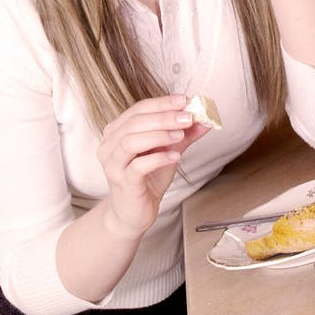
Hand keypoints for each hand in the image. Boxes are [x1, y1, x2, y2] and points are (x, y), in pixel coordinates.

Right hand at [97, 95, 208, 240]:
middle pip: (134, 122)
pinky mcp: (123, 183)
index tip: (184, 100)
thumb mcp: (167, 151)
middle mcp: (109, 145)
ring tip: (180, 135)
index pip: (138, 109)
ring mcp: (113, 165)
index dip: (162, 103)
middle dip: (163, 117)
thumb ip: (184, 135)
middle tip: (187, 117)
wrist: (133, 214)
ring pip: (131, 141)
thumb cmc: (147, 179)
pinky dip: (158, 158)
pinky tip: (175, 157)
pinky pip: (137, 166)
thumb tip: (206, 119)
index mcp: (116, 131)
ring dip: (159, 134)